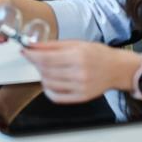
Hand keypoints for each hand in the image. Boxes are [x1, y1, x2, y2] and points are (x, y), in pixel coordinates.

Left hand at [21, 40, 136, 103]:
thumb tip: (34, 45)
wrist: (117, 69)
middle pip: (46, 70)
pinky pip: (57, 97)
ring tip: (44, 68)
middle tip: (33, 57)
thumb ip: (54, 45)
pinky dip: (48, 90)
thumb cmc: (98, 54)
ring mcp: (80, 87)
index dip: (32, 55)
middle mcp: (79, 73)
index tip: (25, 51)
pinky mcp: (81, 97)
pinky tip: (49, 82)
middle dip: (35, 63)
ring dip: (41, 75)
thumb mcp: (76, 43)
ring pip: (49, 83)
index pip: (46, 57)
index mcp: (78, 56)